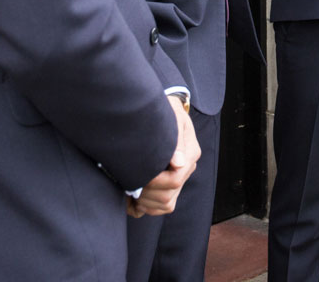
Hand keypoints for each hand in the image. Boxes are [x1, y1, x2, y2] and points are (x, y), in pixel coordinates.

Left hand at [128, 95, 200, 217]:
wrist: (166, 110)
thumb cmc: (166, 111)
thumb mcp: (172, 117)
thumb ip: (176, 139)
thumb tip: (178, 163)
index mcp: (190, 153)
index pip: (175, 179)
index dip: (155, 181)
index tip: (136, 175)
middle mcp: (187, 168)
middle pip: (169, 196)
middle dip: (146, 193)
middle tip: (127, 182)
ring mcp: (180, 178)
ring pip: (165, 205)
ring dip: (144, 202)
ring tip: (128, 189)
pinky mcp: (171, 184)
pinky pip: (162, 207)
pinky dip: (145, 207)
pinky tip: (131, 199)